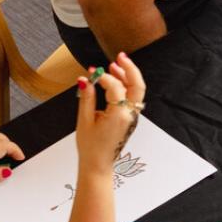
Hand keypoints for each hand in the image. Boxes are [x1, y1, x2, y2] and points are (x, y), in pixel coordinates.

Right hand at [76, 53, 145, 175]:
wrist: (98, 165)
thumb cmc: (90, 146)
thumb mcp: (84, 121)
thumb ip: (86, 98)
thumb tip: (85, 79)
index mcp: (118, 115)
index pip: (115, 87)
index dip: (103, 77)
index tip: (92, 73)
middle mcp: (129, 115)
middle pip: (137, 86)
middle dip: (129, 69)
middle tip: (119, 57)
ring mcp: (132, 117)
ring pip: (137, 91)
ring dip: (128, 76)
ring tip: (115, 65)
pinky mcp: (129, 118)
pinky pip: (132, 98)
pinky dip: (126, 86)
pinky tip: (116, 80)